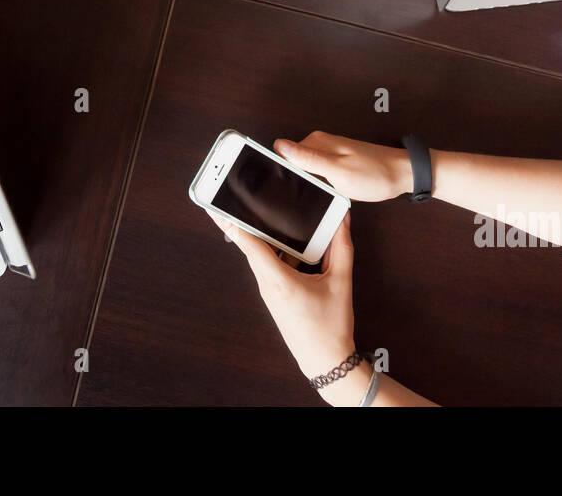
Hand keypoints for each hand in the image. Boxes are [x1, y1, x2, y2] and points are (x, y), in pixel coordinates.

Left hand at [211, 210, 355, 381]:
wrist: (326, 361)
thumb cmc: (331, 326)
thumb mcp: (341, 282)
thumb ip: (342, 247)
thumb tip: (342, 219)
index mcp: (279, 281)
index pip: (251, 246)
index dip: (235, 225)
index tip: (220, 207)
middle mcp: (268, 285)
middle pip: (250, 248)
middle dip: (239, 224)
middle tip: (229, 201)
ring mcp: (269, 291)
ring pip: (260, 257)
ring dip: (260, 238)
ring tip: (259, 213)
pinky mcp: (274, 296)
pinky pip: (269, 267)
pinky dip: (274, 252)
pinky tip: (288, 241)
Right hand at [274, 131, 410, 201]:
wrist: (402, 176)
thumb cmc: (374, 175)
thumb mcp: (337, 170)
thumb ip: (308, 159)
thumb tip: (279, 145)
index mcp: (315, 142)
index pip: (282, 153)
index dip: (278, 171)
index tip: (278, 189)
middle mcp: (319, 144)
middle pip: (291, 162)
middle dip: (291, 180)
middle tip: (299, 199)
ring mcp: (328, 153)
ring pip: (304, 169)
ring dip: (304, 183)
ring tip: (312, 197)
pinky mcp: (335, 163)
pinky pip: (316, 173)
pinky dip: (316, 184)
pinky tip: (322, 195)